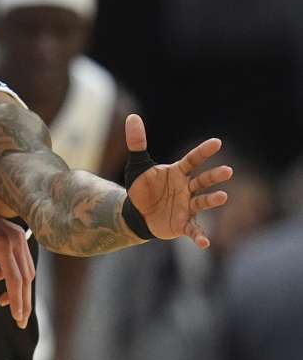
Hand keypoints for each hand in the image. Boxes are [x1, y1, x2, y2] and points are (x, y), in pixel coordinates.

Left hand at [0, 196, 35, 327]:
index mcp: (3, 245)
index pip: (15, 279)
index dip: (17, 300)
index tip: (17, 318)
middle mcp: (15, 240)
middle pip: (26, 277)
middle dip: (23, 300)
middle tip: (20, 321)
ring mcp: (18, 236)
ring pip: (26, 269)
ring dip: (17, 288)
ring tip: (1, 302)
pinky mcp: (16, 235)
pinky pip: (20, 260)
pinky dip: (10, 273)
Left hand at [124, 114, 231, 247]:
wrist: (136, 214)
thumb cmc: (142, 188)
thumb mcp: (137, 165)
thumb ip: (136, 142)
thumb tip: (132, 117)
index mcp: (178, 173)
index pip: (192, 160)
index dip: (203, 152)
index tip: (217, 142)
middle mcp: (187, 188)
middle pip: (203, 180)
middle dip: (214, 177)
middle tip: (228, 170)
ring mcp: (187, 206)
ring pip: (202, 202)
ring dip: (212, 200)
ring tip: (223, 196)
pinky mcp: (182, 223)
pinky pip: (193, 229)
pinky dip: (199, 236)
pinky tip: (205, 243)